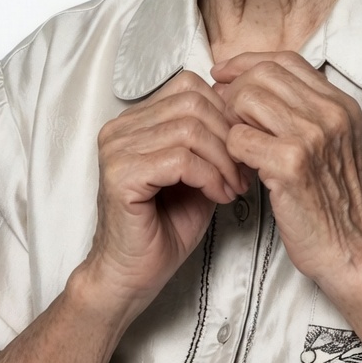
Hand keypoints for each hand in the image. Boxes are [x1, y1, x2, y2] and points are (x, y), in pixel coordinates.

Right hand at [76, 71, 247, 320]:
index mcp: (135, 119)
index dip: (224, 112)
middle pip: (192, 103)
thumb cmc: (165, 225)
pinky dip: (209, 176)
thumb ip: (211, 138)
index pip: (189, 86)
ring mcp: (117, 149)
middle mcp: (120, 128)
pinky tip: (219, 196)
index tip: (242, 146)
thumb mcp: (197, 171)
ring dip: (222, 159)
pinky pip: (180, 159)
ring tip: (232, 186)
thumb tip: (244, 112)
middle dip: (228, 136)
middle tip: (242, 171)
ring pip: (190, 129)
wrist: (132, 276)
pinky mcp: (121, 175)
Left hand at [211, 52, 361, 289]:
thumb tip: (246, 84)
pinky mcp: (291, 164)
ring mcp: (311, 136)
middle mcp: (329, 113)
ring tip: (234, 143)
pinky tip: (242, 167)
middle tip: (222, 113)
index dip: (248, 61)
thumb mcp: (330, 142)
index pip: (285, 59)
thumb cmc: (333, 200)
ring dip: (230, 120)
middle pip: (263, 74)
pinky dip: (231, 151)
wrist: (352, 249)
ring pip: (246, 100)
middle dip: (234, 90)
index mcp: (340, 104)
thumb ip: (302, 110)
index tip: (224, 72)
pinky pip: (239, 138)